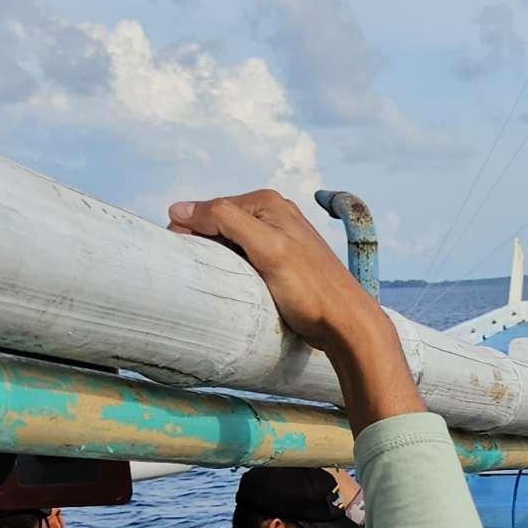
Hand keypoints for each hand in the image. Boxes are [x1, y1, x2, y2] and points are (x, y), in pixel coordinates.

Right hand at [170, 190, 421, 424]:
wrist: (347, 324)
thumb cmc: (310, 290)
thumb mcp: (267, 249)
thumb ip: (227, 221)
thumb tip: (179, 209)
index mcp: (268, 202)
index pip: (209, 209)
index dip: (189, 231)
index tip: (182, 257)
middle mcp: (274, 214)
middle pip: (218, 224)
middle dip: (204, 243)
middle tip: (202, 272)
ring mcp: (278, 237)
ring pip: (230, 242)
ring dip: (217, 257)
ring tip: (219, 279)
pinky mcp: (280, 261)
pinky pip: (244, 257)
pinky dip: (233, 267)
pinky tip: (235, 284)